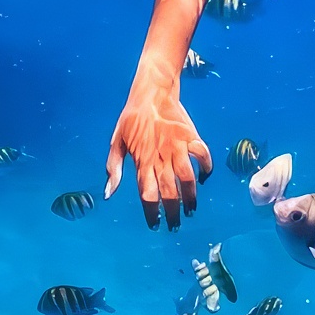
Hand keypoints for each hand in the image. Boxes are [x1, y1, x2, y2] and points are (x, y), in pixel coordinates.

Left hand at [104, 74, 210, 228]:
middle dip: (172, 213)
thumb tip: (108, 194)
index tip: (155, 224)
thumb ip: (113, 168)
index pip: (147, 195)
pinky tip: (204, 178)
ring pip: (187, 179)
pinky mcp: (190, 136)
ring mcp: (177, 146)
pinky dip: (206, 168)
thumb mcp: (117, 141)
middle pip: (169, 193)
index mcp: (142, 160)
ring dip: (190, 197)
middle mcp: (160, 157)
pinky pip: (202, 155)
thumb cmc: (132, 117)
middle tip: (175, 224)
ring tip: (190, 209)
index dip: (152, 213)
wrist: (152, 90)